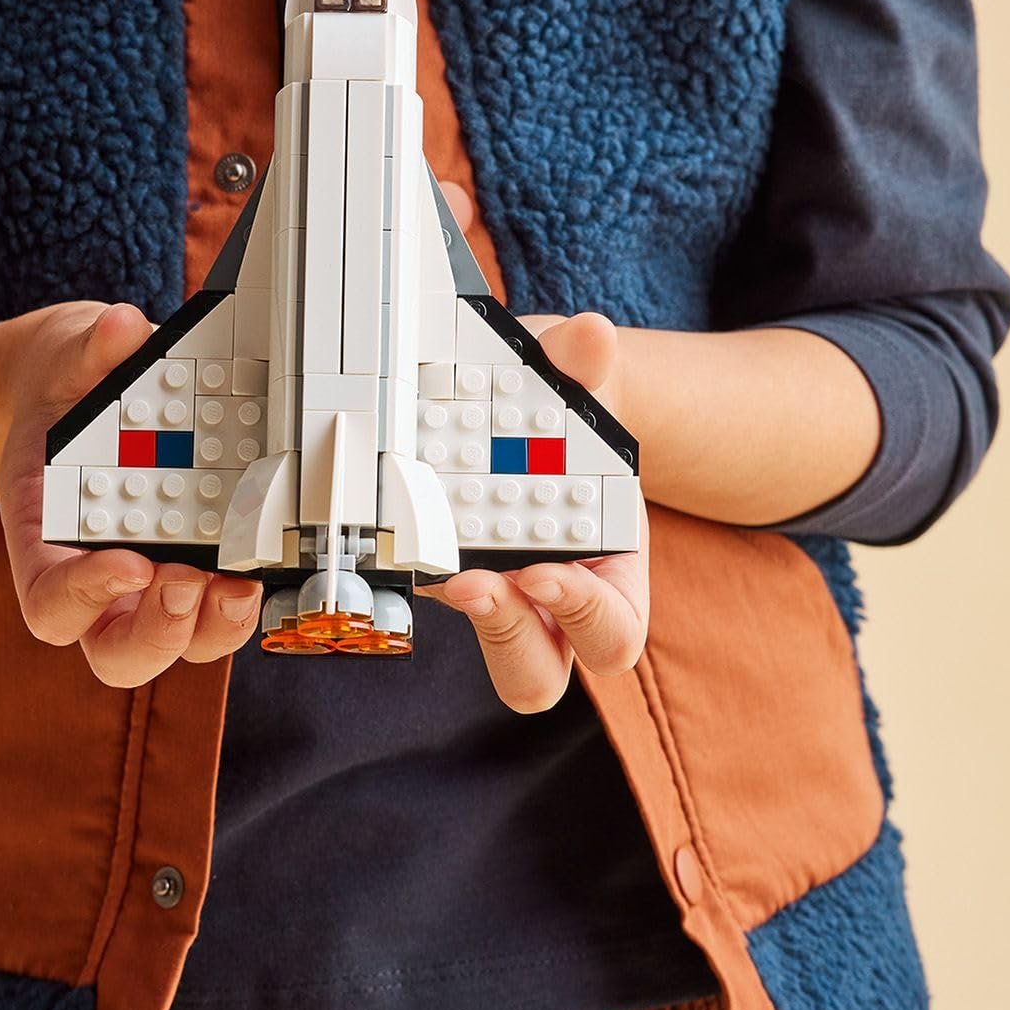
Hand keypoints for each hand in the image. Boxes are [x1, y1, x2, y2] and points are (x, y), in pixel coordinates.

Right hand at [0, 301, 262, 686]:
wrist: (83, 391)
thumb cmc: (68, 387)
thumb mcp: (67, 355)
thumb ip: (89, 347)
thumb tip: (120, 329)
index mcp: (41, 536)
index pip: (47, 600)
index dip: (82, 599)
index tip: (128, 563)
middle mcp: (92, 577)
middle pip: (115, 651)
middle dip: (157, 631)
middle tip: (187, 582)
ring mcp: (145, 584)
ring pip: (175, 644)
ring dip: (210, 627)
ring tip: (240, 584)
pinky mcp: (192, 570)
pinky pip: (215, 610)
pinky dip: (240, 600)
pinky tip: (264, 563)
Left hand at [418, 312, 649, 712]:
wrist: (529, 393)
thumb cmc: (567, 402)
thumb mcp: (577, 379)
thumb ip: (585, 364)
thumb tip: (591, 337)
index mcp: (612, 565)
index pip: (614, 630)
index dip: (584, 614)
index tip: (541, 570)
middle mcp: (557, 596)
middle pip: (546, 672)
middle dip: (514, 638)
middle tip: (475, 583)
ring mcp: (501, 591)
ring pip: (495, 653)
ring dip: (471, 622)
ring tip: (440, 572)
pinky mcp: (446, 570)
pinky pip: (434, 591)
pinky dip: (416, 568)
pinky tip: (395, 524)